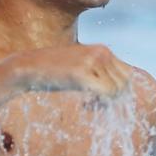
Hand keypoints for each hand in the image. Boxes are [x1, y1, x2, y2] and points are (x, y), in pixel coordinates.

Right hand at [11, 43, 132, 96]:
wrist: (28, 67)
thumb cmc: (53, 72)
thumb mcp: (80, 67)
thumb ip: (99, 73)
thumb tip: (121, 92)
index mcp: (102, 49)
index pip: (127, 74)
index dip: (118, 90)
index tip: (99, 98)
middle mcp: (101, 51)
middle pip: (126, 83)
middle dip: (114, 98)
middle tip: (92, 105)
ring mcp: (92, 60)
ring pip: (118, 90)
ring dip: (105, 103)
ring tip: (87, 104)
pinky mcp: (82, 72)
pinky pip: (107, 93)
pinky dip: (99, 104)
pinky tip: (84, 105)